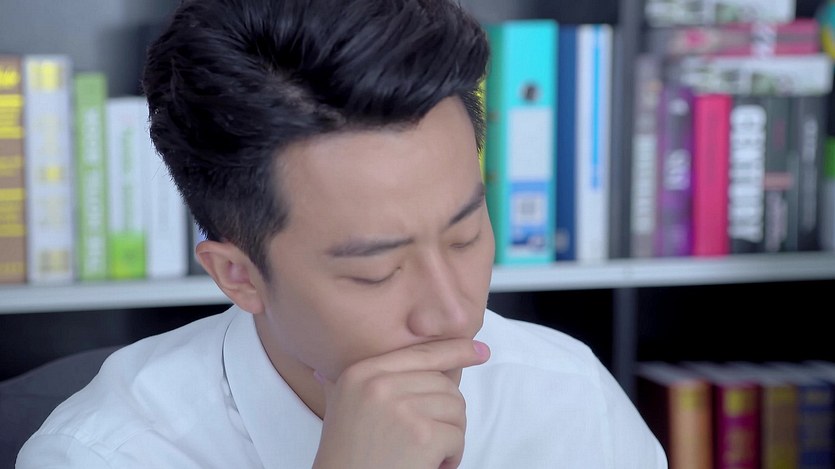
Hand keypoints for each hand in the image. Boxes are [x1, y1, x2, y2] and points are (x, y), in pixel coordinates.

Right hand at [311, 339, 489, 468]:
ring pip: (456, 409)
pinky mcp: (421, 436)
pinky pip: (457, 437)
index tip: (480, 351)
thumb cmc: (347, 459)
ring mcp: (401, 408)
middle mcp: (378, 384)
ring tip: (424, 456)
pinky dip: (451, 458)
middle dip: (446, 415)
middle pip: (444, 384)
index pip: (420, 353)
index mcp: (361, 373)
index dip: (455, 350)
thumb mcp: (342, 408)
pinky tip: (429, 467)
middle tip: (427, 441)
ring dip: (450, 437)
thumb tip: (331, 366)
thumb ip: (356, 383)